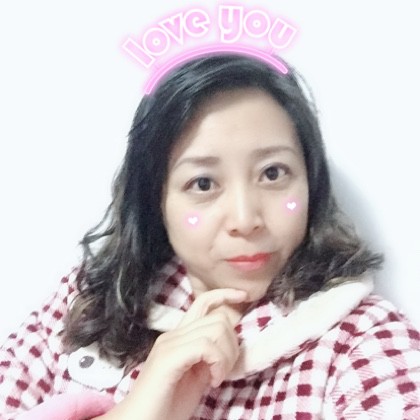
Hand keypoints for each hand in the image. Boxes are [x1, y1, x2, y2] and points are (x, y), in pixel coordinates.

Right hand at [98, 288, 247, 419]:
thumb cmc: (168, 404)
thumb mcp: (198, 376)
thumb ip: (211, 356)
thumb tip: (230, 343)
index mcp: (179, 336)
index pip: (203, 302)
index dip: (224, 294)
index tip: (243, 296)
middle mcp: (173, 334)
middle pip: (218, 318)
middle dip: (232, 344)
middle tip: (223, 370)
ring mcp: (170, 344)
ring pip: (216, 329)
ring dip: (226, 356)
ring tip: (216, 377)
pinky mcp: (169, 357)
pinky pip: (206, 346)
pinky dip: (218, 363)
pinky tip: (212, 381)